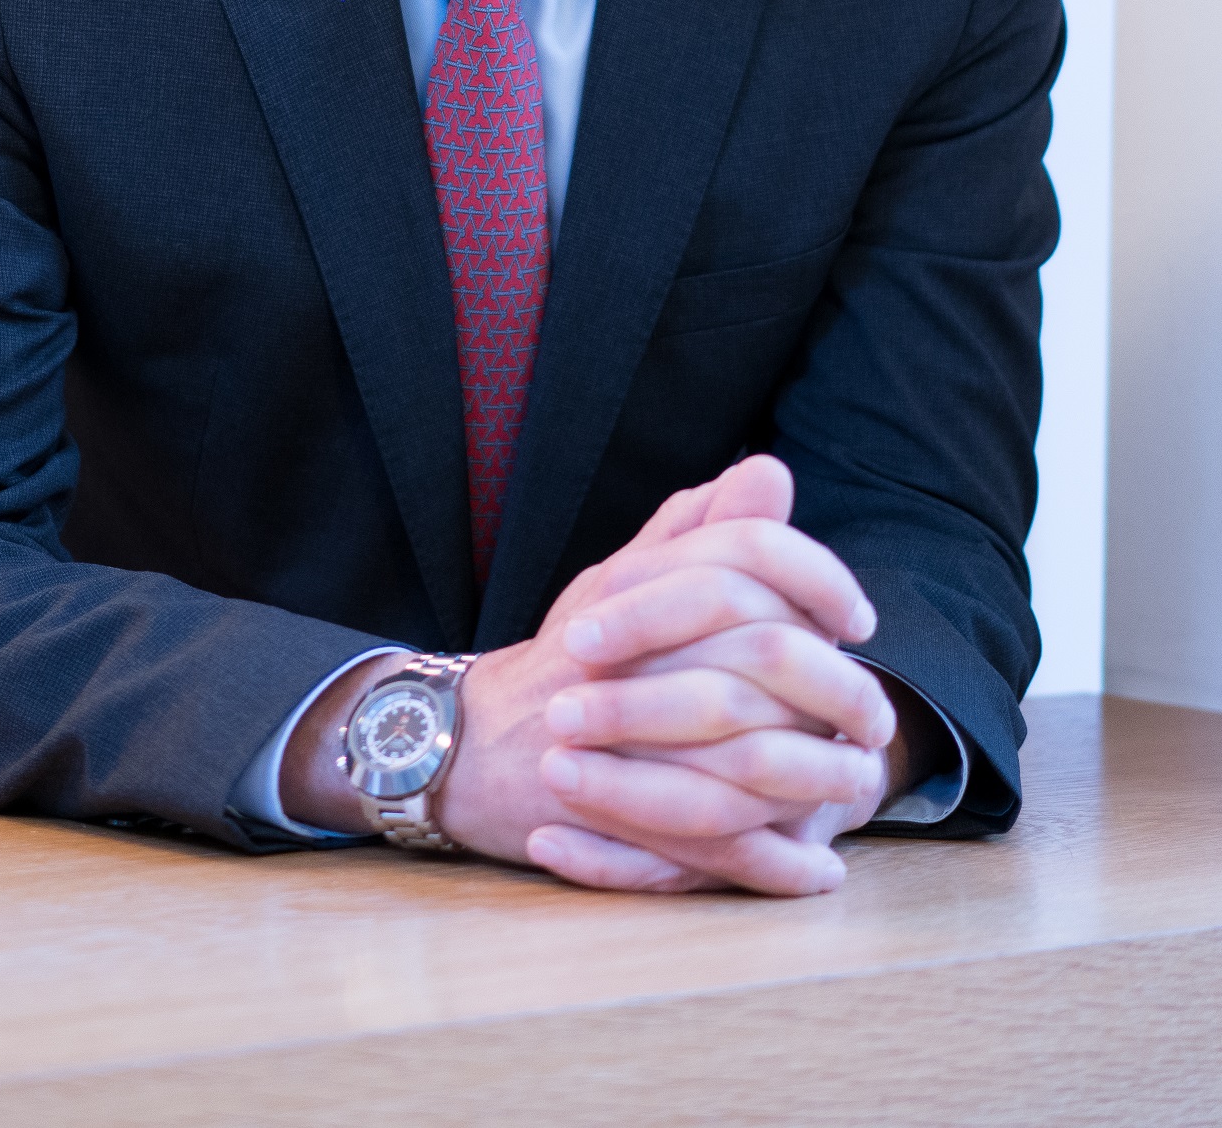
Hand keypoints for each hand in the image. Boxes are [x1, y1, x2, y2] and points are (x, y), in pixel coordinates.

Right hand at [280, 455, 895, 895]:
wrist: (467, 747)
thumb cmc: (562, 663)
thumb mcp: (622, 582)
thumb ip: (697, 531)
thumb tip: (768, 473)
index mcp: (635, 587)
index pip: (744, 555)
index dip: (815, 577)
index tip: (857, 618)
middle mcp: (630, 651)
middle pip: (762, 651)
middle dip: (837, 688)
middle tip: (874, 717)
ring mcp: (623, 737)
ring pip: (750, 753)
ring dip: (820, 777)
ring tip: (859, 788)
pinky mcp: (618, 819)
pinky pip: (716, 845)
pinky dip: (774, 864)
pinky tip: (817, 868)